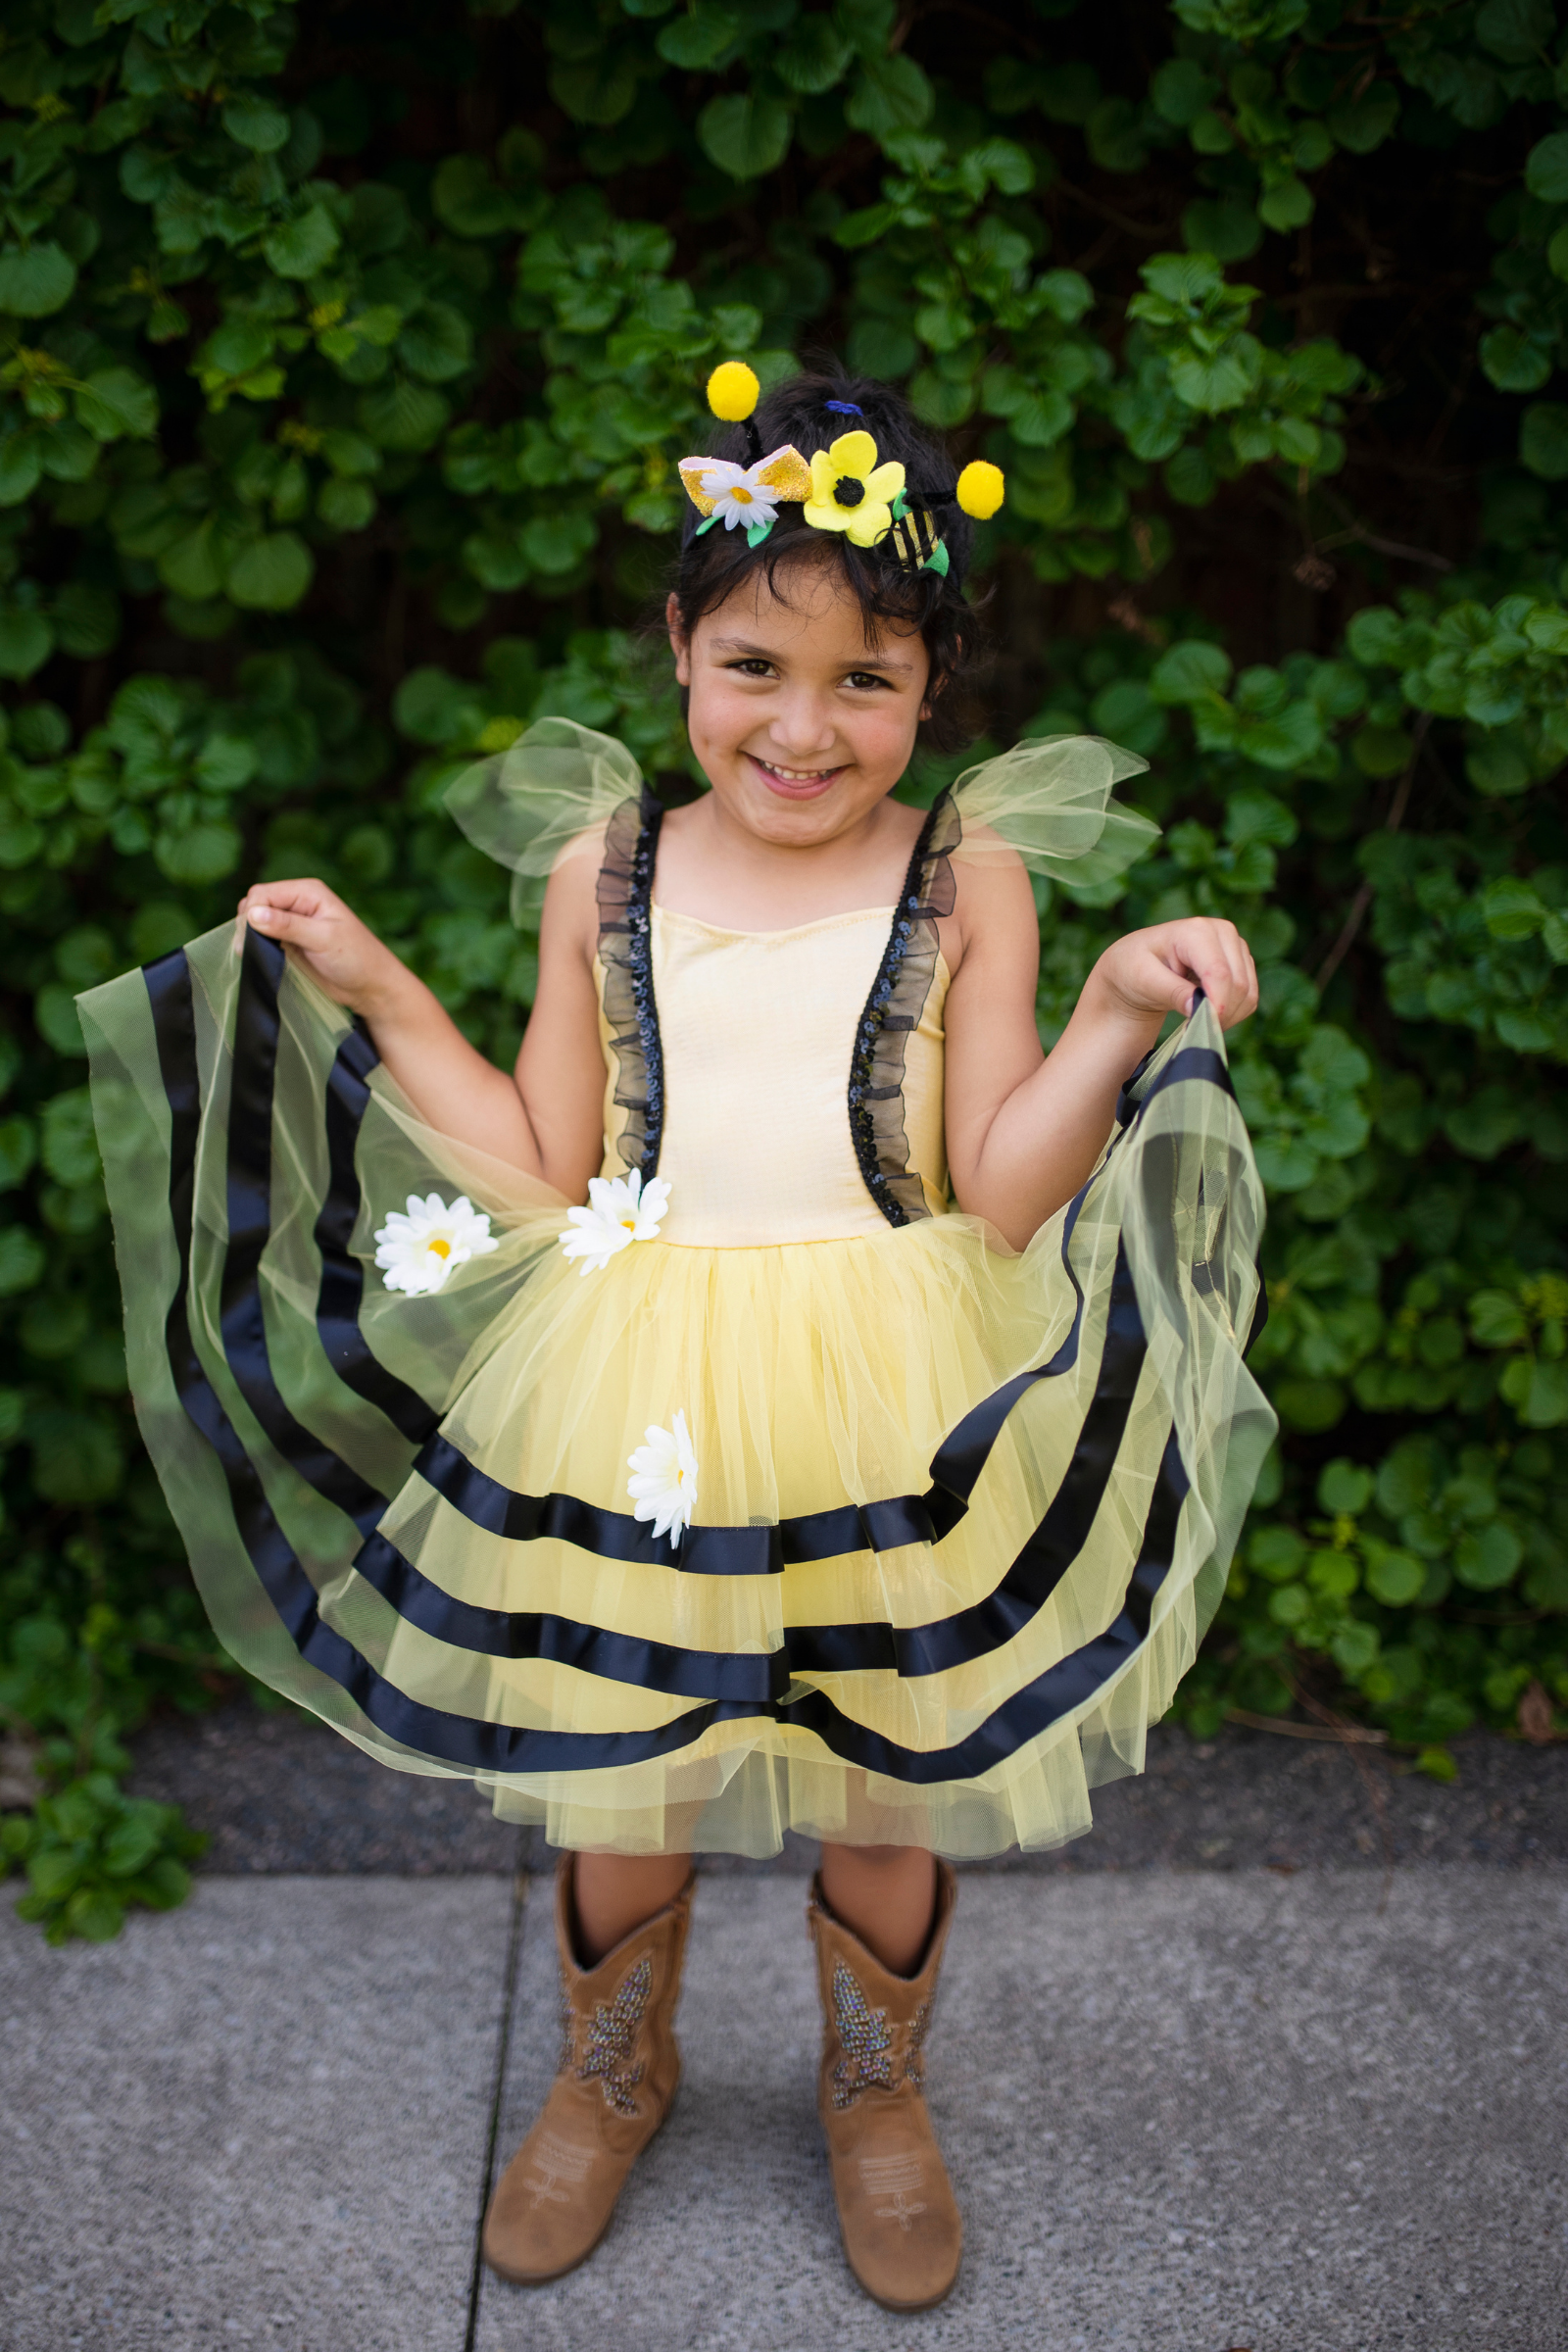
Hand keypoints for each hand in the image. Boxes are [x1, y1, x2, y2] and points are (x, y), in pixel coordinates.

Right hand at [233, 878, 406, 1015]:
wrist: (370, 987)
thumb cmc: (356, 959)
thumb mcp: (323, 939)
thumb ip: (289, 926)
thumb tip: (253, 914)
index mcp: (308, 892)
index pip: (263, 893)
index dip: (252, 914)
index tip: (252, 940)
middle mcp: (298, 902)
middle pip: (255, 903)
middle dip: (248, 924)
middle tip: (251, 950)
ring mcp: (292, 922)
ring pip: (255, 920)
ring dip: (250, 936)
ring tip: (255, 955)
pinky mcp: (289, 941)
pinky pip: (262, 936)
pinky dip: (255, 945)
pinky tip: (258, 957)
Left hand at [1090, 917, 1258, 1031]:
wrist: (1137, 965)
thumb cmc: (1133, 968)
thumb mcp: (1143, 979)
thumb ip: (1170, 991)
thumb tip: (1197, 1008)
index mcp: (1196, 930)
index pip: (1218, 972)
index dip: (1216, 1004)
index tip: (1200, 1027)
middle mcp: (1222, 932)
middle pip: (1238, 983)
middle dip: (1219, 1013)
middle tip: (1192, 1029)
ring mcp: (1235, 946)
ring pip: (1247, 992)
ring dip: (1227, 1016)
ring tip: (1196, 1021)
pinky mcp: (1241, 963)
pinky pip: (1250, 997)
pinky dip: (1233, 1013)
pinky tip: (1207, 1014)